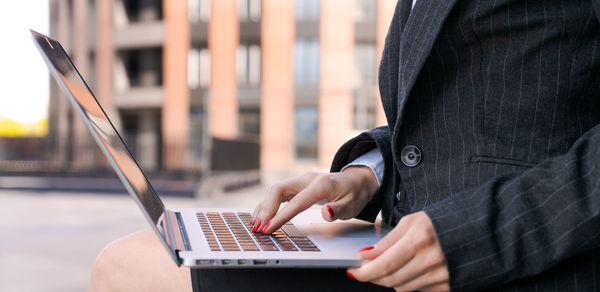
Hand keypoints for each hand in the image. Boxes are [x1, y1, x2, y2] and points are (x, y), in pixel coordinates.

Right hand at [251, 166, 378, 233]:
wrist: (357, 180)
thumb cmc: (354, 194)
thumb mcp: (353, 206)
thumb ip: (338, 210)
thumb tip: (326, 213)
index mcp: (320, 185)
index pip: (296, 202)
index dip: (280, 216)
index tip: (268, 228)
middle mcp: (307, 179)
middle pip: (278, 189)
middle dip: (265, 208)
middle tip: (257, 227)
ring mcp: (301, 181)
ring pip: (275, 190)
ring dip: (263, 206)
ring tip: (255, 224)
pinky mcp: (297, 185)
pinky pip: (278, 192)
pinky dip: (268, 203)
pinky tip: (261, 215)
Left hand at [347, 211, 449, 291]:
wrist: (478, 229)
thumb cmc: (444, 221)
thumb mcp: (412, 221)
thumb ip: (388, 240)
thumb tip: (367, 254)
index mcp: (419, 239)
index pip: (383, 264)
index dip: (364, 271)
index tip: (353, 271)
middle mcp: (431, 260)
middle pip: (390, 280)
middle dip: (373, 276)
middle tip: (366, 269)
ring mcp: (441, 275)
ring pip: (402, 288)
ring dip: (391, 279)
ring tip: (393, 265)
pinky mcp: (448, 286)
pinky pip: (419, 291)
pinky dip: (410, 282)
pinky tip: (412, 269)